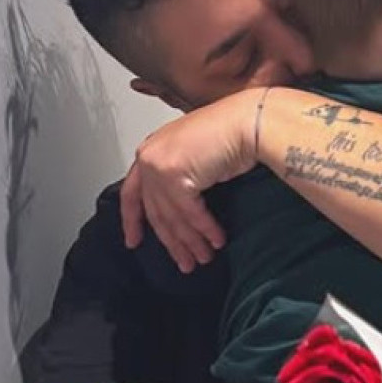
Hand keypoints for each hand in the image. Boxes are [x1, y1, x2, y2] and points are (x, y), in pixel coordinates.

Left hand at [121, 88, 264, 271]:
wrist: (249, 120)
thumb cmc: (232, 130)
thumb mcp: (196, 151)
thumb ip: (181, 172)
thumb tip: (183, 207)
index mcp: (151, 148)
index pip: (132, 192)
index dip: (133, 220)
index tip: (134, 242)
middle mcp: (149, 156)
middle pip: (156, 211)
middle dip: (172, 241)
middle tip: (184, 262)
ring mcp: (159, 166)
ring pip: (173, 217)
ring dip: (191, 241)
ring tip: (203, 258)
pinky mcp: (176, 176)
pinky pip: (191, 214)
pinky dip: (205, 230)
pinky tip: (217, 242)